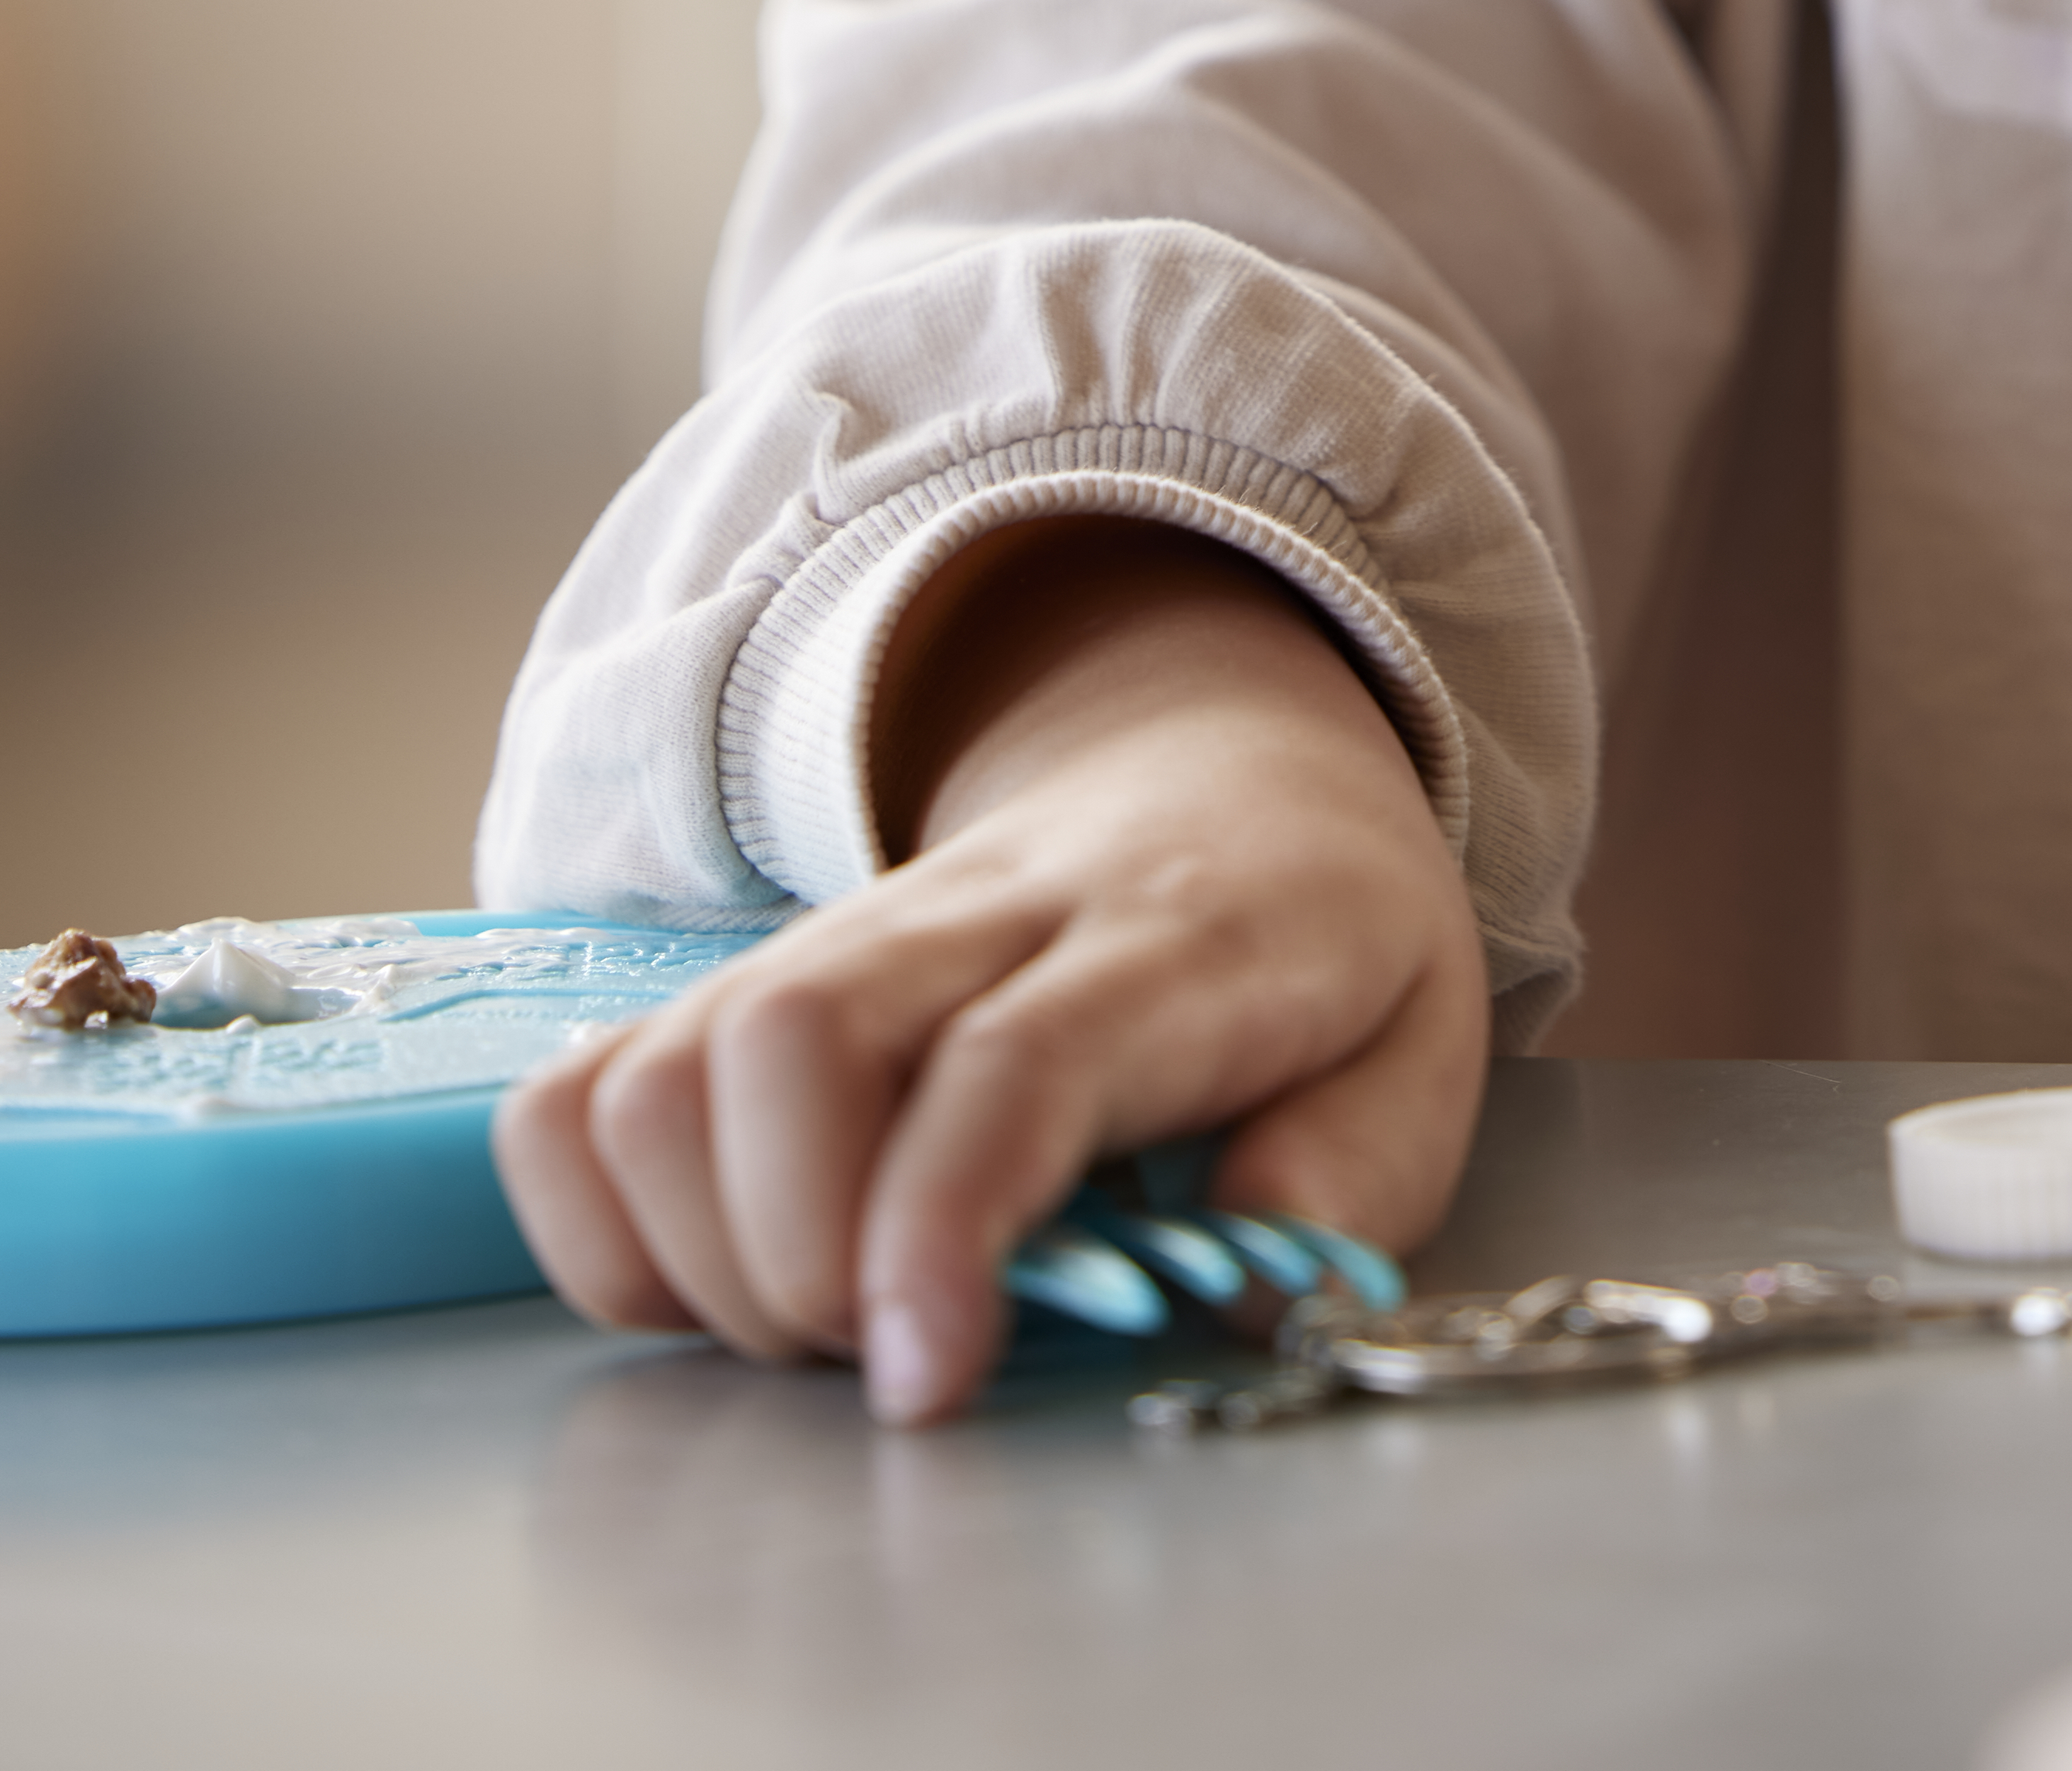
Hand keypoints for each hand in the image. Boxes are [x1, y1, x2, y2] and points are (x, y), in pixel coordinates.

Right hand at [494, 526, 1490, 1423]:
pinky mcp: (742, 979)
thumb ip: (1357, 1168)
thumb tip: (1249, 1276)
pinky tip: (720, 1266)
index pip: (1015, 1058)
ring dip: (696, 1254)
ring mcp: (839, 940)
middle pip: (793, 1038)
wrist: (1222, 760)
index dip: (941, 1225)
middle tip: (893, 1349)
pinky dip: (601, 1220)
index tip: (926, 1374)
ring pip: (661, 1067)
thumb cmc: (1314, 937)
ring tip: (823, 1313)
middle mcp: (975, 920)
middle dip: (796, 1261)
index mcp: (1166, 938)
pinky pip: (584, 1092)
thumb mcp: (1422, 1040)